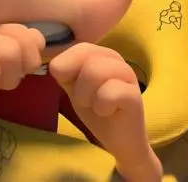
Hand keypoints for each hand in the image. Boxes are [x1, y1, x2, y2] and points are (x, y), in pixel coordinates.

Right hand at [0, 24, 44, 126]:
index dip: (33, 54)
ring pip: (8, 51)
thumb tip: (39, 42)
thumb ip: (23, 52)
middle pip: (22, 40)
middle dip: (23, 66)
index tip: (22, 70)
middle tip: (9, 80)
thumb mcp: (7, 68)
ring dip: (8, 76)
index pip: (31, 33)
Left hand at [50, 43, 162, 181]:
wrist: (118, 139)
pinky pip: (109, 93)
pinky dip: (101, 106)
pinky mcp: (134, 96)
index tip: (73, 87)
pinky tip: (108, 112)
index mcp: (101, 54)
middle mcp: (116, 60)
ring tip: (96, 106)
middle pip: (87, 60)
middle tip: (86, 101)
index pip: (79, 48)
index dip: (69, 68)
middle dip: (79, 86)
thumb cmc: (95, 109)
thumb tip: (53, 64)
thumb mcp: (74, 87)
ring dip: (88, 96)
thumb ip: (64, 72)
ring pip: (97, 72)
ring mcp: (128, 76)